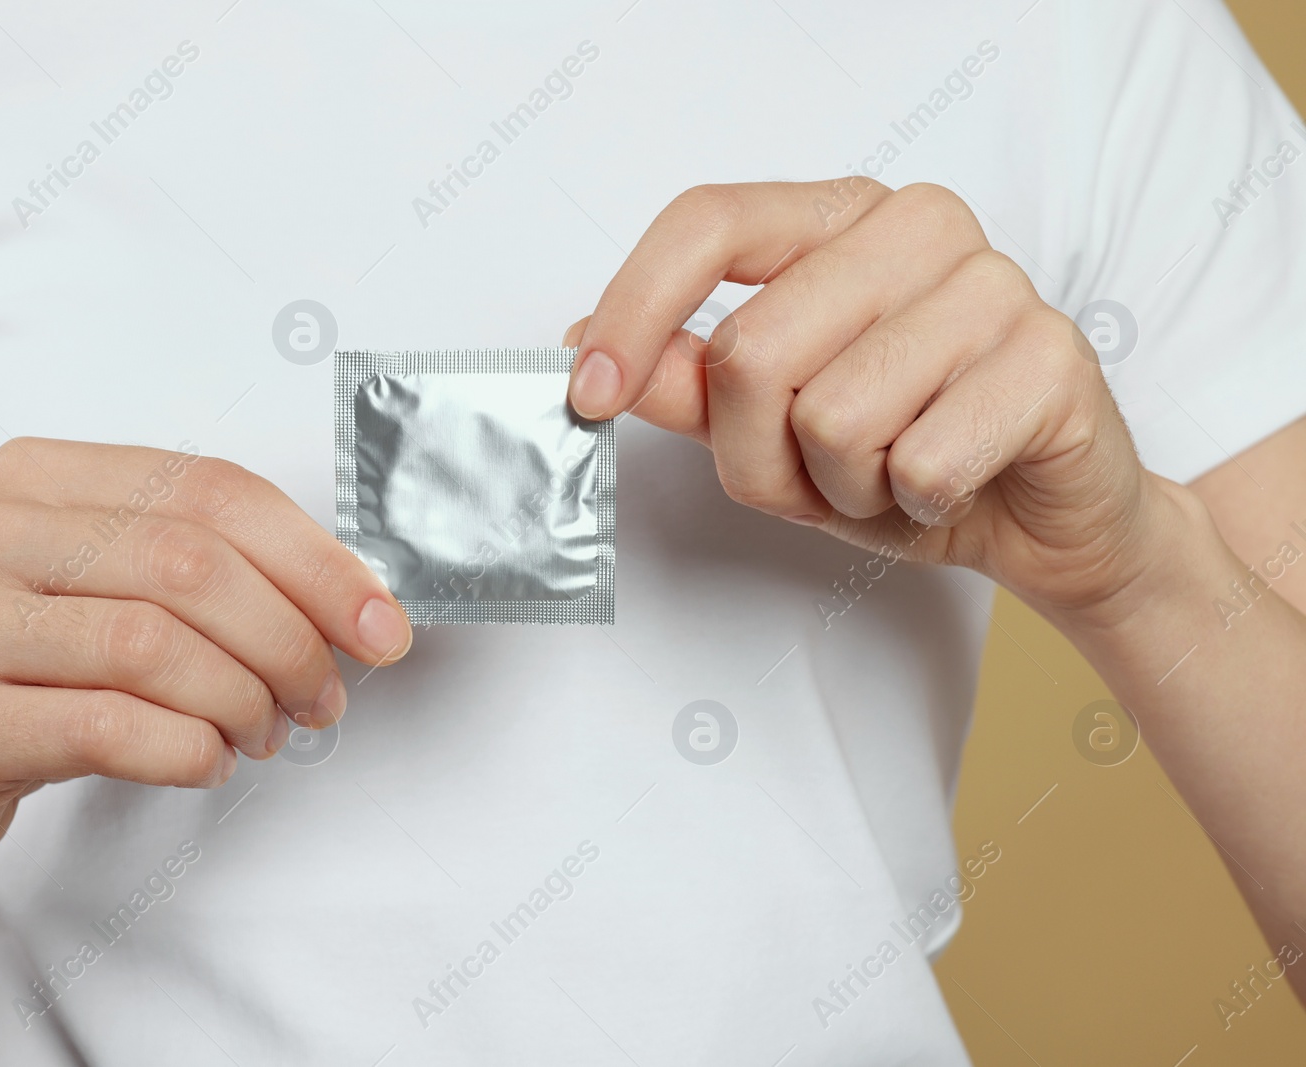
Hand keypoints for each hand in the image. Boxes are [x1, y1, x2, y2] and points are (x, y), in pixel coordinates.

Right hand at [0, 439, 411, 872]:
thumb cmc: (28, 666)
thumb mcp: (105, 586)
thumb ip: (211, 568)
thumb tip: (362, 601)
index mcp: (36, 475)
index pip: (211, 490)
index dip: (316, 560)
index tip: (381, 626)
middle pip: (189, 563)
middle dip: (290, 638)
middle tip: (324, 696)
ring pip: (154, 645)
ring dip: (245, 700)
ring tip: (266, 732)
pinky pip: (110, 727)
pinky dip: (190, 749)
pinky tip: (208, 759)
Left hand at [564, 179, 1174, 618]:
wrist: (1041, 516)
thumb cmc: (904, 455)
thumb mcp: (770, 429)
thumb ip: (688, 382)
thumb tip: (591, 344)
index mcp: (839, 219)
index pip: (709, 221)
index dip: (636, 309)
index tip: (589, 393)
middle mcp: (917, 227)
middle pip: (754, 351)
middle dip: (761, 454)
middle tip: (819, 473)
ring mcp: (993, 283)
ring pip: (833, 417)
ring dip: (844, 487)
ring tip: (892, 474)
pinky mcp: (1051, 356)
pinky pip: (920, 462)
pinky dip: (915, 503)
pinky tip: (952, 481)